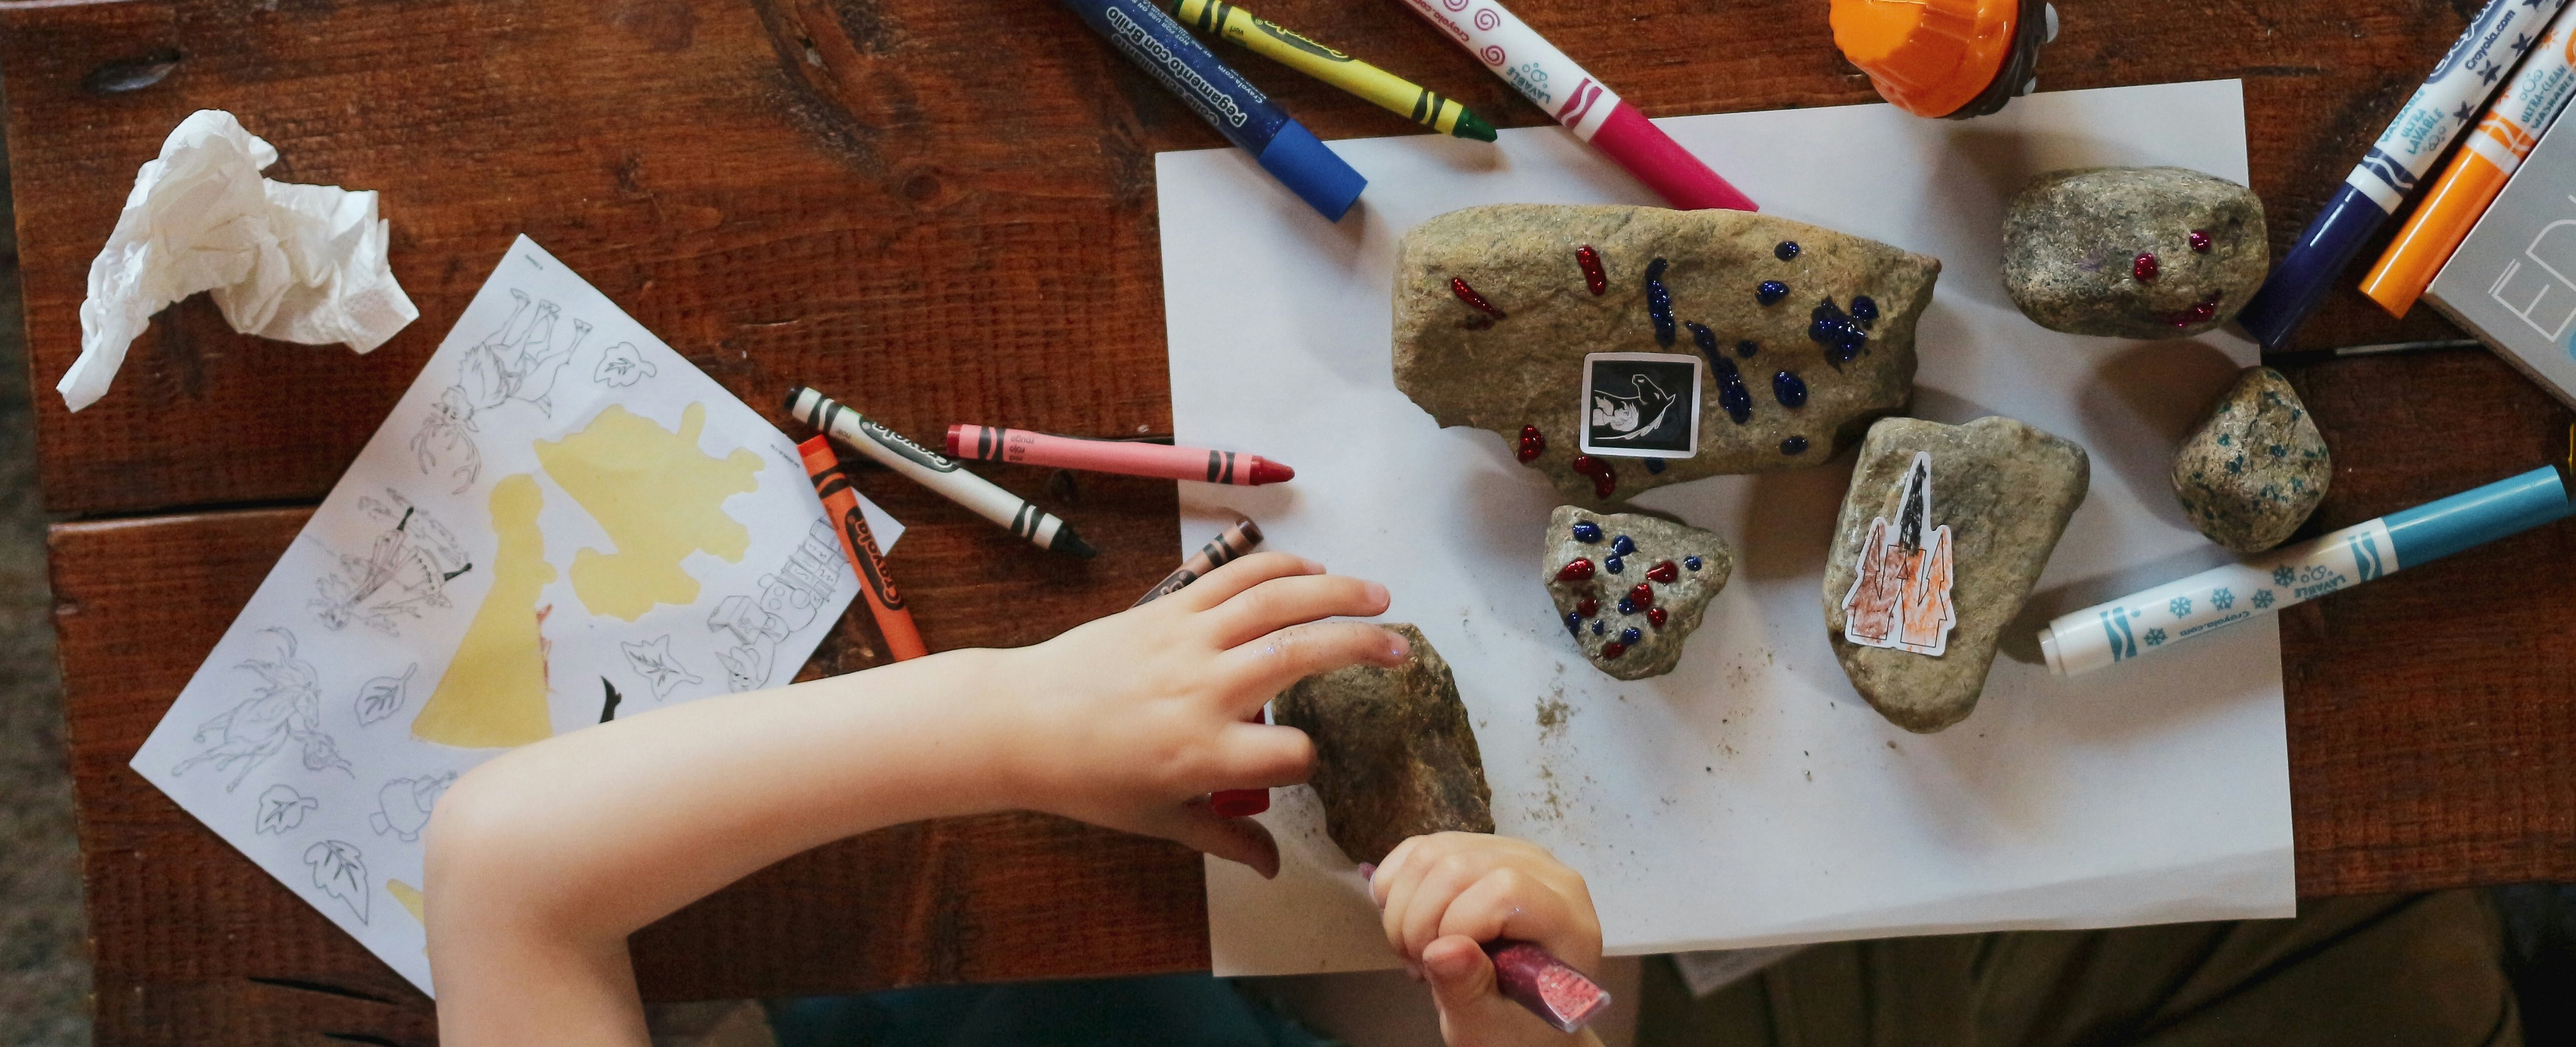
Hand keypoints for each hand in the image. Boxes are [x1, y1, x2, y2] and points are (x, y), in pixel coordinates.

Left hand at [1001, 552, 1407, 877]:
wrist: (1020, 722)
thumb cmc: (1089, 779)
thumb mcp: (1160, 820)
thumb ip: (1226, 839)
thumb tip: (1276, 867)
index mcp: (1204, 754)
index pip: (1291, 755)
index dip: (1309, 761)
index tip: (1304, 762)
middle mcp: (1203, 690)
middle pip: (1302, 655)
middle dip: (1362, 647)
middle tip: (1403, 649)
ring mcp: (1187, 641)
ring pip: (1276, 601)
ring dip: (1336, 591)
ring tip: (1380, 595)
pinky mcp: (1168, 609)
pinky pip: (1233, 577)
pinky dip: (1279, 566)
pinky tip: (1315, 569)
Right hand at [1369, 833, 1605, 1046]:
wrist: (1518, 1015)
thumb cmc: (1515, 1026)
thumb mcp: (1490, 1026)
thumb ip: (1469, 990)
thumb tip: (1442, 950)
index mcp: (1567, 919)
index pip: (1505, 890)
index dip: (1457, 923)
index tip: (1438, 968)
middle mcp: (1547, 872)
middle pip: (1459, 865)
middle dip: (1418, 920)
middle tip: (1418, 965)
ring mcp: (1511, 852)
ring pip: (1432, 852)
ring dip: (1403, 906)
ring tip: (1415, 949)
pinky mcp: (1478, 847)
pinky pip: (1420, 847)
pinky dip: (1396, 885)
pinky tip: (1405, 922)